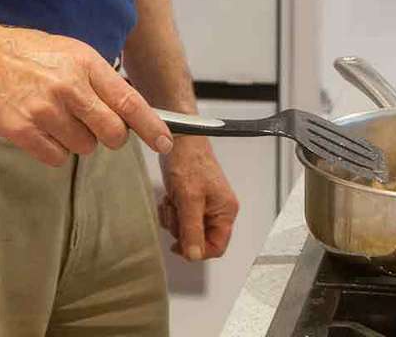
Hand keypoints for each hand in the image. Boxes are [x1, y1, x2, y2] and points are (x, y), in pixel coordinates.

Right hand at [0, 26, 172, 165]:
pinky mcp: (23, 131)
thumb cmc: (34, 56)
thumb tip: (132, 112)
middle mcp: (68, 87)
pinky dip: (54, 150)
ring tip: (59, 118)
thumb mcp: (75, 54)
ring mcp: (45, 110)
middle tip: (97, 126)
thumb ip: (102, 81)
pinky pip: (57, 158)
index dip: (151, 126)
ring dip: (78, 141)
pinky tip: (43, 129)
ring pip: (84, 148)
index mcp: (86, 65)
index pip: (129, 101)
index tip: (165, 142)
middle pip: (111, 133)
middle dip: (110, 136)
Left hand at [157, 137, 238, 261]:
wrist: (179, 140)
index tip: (181, 244)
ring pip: (186, 230)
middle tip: (176, 212)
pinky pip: (180, 218)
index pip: (217, 246)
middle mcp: (218, 210)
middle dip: (182, 229)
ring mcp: (204, 205)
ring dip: (174, 219)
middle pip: (199, 239)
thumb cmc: (190, 161)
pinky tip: (169, 198)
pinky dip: (171, 211)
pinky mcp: (191, 200)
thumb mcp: (190, 199)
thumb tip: (194, 255)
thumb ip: (192, 229)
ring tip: (172, 201)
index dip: (198, 250)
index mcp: (226, 211)